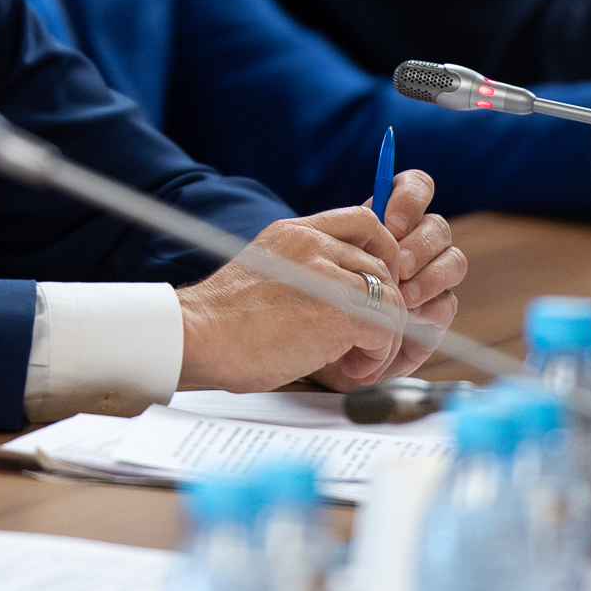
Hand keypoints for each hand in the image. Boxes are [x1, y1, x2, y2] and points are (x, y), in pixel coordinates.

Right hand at [176, 204, 405, 392]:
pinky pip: (385, 329)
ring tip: (359, 362)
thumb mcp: (266, 274)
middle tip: (366, 344)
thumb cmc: (223, 321)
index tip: (374, 290)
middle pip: (383, 269)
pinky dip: (377, 356)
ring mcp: (326, 275)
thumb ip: (302, 271)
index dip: (383, 254)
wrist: (198, 335)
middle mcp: (313, 244)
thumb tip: (342, 299)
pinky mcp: (336, 311)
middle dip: (386, 311)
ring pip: (391, 300)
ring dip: (384, 339)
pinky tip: (352, 369)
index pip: (362, 221)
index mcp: (294, 232)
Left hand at [328, 168, 463, 386]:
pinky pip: (447, 304)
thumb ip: (348, 234)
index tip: (391, 222)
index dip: (411, 197)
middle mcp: (416, 245)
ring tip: (403, 296)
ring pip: (454, 260)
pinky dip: (428, 311)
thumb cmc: (314, 291)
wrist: (314, 342)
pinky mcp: (435, 315)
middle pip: (438, 226)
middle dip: (420, 244)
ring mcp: (431, 279)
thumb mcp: (322, 256)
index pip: (416, 187)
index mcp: (390, 220)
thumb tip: (373, 221)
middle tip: (399, 265)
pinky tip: (405, 322)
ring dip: (431, 276)